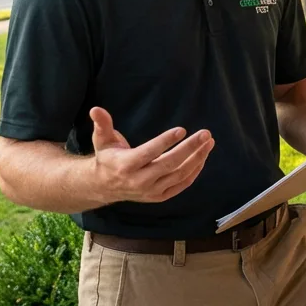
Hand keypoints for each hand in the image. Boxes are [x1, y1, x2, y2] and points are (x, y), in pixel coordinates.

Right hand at [89, 106, 213, 204]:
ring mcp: (151, 191)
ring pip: (179, 175)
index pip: (150, 153)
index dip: (165, 141)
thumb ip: (102, 124)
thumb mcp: (102, 140)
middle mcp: (139, 181)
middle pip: (169, 164)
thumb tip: (95, 109)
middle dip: (190, 148)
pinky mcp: (159, 197)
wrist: (104, 187)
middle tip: (205, 134)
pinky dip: (194, 172)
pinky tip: (202, 157)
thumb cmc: (107, 158)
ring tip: (209, 142)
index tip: (182, 130)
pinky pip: (181, 184)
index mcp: (126, 165)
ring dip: (197, 158)